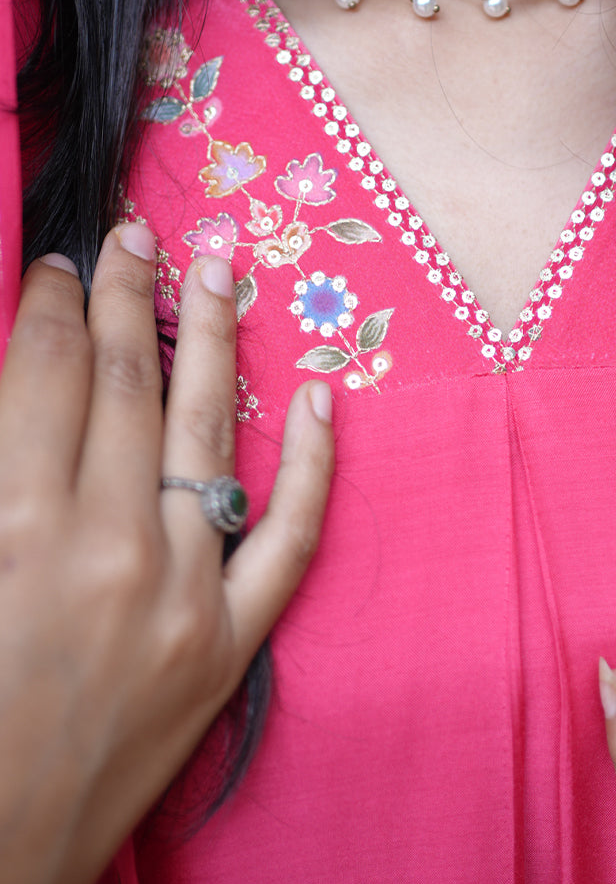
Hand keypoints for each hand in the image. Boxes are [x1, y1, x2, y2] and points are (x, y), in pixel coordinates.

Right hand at [0, 224, 334, 883]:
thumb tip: (27, 391)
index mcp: (10, 530)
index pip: (46, 374)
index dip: (58, 305)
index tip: (66, 265)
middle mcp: (106, 550)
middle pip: (125, 386)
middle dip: (133, 296)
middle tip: (144, 234)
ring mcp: (182, 597)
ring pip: (205, 434)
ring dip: (214, 340)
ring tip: (223, 268)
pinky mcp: (228, 649)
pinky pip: (288, 538)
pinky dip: (311, 465)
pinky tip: (317, 397)